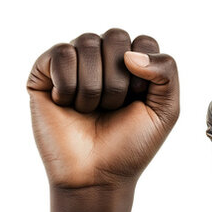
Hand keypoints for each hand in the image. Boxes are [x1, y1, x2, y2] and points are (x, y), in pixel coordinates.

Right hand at [27, 28, 178, 189]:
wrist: (97, 176)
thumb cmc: (131, 144)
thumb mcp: (166, 110)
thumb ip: (167, 72)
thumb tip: (130, 54)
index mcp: (133, 65)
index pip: (143, 41)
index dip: (146, 74)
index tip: (139, 100)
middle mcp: (102, 59)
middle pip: (116, 36)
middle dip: (119, 79)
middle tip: (113, 107)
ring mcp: (73, 65)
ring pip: (87, 42)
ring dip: (94, 86)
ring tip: (91, 110)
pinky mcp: (44, 73)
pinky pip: (60, 53)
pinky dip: (69, 84)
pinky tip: (67, 104)